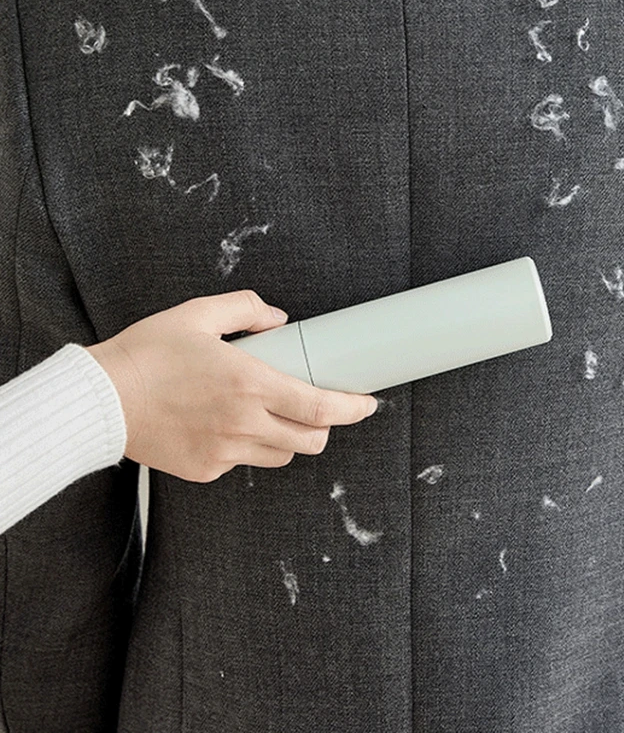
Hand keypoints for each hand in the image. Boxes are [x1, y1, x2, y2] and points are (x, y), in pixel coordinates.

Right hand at [85, 289, 378, 482]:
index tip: (368, 403)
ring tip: (268, 413)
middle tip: (317, 407)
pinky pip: (244, 462)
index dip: (353, 408)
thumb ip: (246, 309)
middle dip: (325, 426)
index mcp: (250, 384)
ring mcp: (225, 452)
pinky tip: (226, 425)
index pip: (321, 406)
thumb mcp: (198, 315)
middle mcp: (244, 424)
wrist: (100, 399)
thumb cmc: (147, 354)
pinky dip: (248, 446)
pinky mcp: (207, 469)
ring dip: (288, 436)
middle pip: (312, 440)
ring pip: (282, 455)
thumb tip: (278, 319)